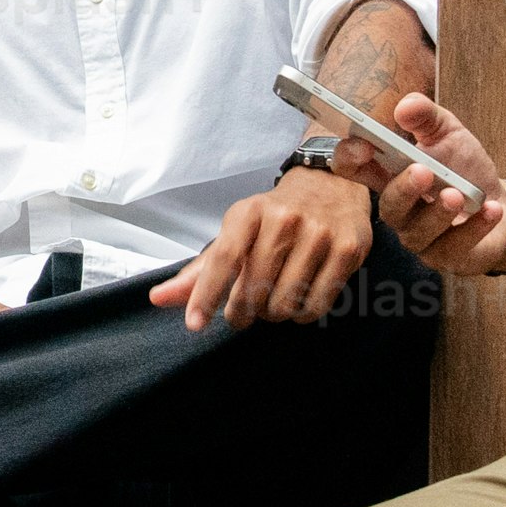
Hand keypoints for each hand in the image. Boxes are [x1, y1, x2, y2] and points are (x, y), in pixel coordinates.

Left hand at [164, 164, 381, 330]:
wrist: (333, 181)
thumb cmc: (275, 217)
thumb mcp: (236, 233)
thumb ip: (199, 271)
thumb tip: (156, 299)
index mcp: (249, 212)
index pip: (223, 258)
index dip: (206, 295)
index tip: (195, 324)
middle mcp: (284, 218)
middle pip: (254, 289)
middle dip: (243, 312)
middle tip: (243, 311)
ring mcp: (320, 233)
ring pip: (285, 303)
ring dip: (273, 314)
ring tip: (273, 302)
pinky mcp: (348, 249)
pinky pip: (317, 305)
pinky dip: (302, 314)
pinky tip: (299, 301)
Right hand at [348, 91, 505, 279]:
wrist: (504, 207)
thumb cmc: (466, 171)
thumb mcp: (449, 134)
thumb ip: (427, 117)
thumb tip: (406, 106)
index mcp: (390, 175)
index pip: (353, 169)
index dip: (349, 157)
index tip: (364, 144)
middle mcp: (399, 209)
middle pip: (387, 205)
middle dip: (403, 189)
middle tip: (423, 171)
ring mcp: (421, 237)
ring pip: (417, 232)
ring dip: (438, 213)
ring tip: (458, 195)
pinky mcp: (446, 257)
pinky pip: (454, 247)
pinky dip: (474, 228)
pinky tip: (491, 210)